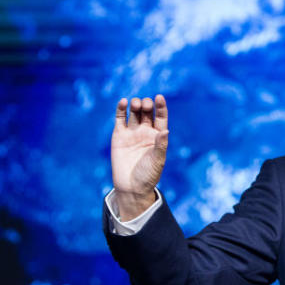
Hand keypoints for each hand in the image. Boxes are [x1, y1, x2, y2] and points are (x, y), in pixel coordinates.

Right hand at [110, 95, 168, 219]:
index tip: (159, 97)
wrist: (131, 186)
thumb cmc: (148, 175)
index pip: (161, 117)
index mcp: (158, 136)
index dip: (161, 106)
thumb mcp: (158, 160)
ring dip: (135, 105)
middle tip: (145, 105)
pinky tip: (123, 102)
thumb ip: (161, 145)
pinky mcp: (118, 135)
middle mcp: (145, 132)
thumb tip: (165, 130)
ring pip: (134, 112)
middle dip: (147, 105)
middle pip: (147, 112)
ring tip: (135, 104)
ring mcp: (132, 132)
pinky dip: (121, 109)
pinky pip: (120, 118)